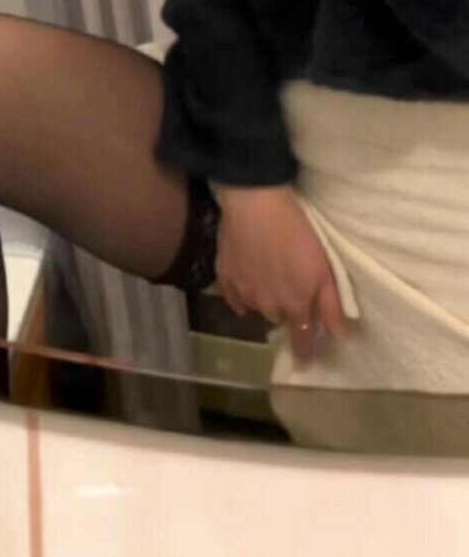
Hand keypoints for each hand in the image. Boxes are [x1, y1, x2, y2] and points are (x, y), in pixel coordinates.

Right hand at [214, 185, 353, 361]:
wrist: (255, 203)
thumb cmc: (297, 232)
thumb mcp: (325, 267)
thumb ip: (332, 306)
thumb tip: (343, 339)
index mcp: (295, 305)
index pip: (302, 339)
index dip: (305, 351)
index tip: (305, 362)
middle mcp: (267, 306)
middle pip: (279, 317)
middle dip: (286, 309)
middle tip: (290, 287)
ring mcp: (243, 292)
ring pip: (257, 306)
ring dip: (265, 298)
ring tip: (269, 274)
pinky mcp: (223, 275)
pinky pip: (233, 296)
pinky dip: (241, 294)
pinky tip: (247, 279)